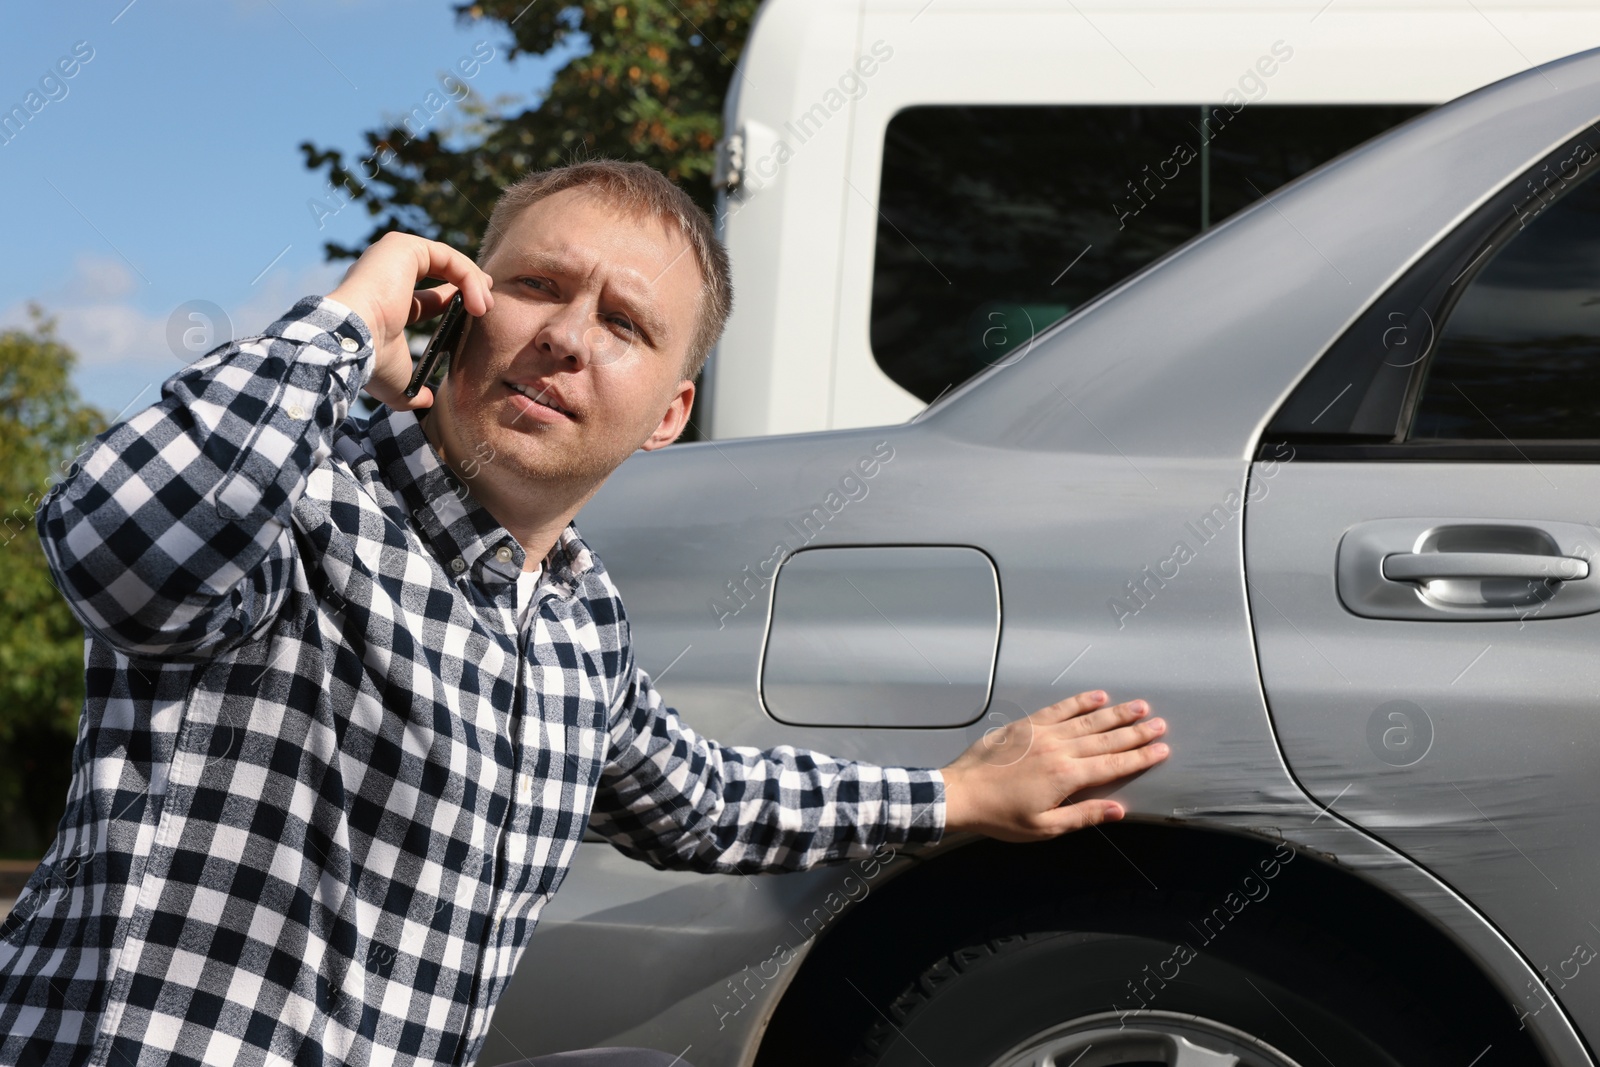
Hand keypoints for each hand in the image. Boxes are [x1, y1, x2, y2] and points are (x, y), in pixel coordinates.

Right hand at [326, 232, 494, 410]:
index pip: (426, 298)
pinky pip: (447, 257)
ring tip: (487, 308)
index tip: (478, 313)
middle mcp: (385, 273)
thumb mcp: (397, 382)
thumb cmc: (371, 361)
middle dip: (470, 285)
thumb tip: (426, 401)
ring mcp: (391, 256)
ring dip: (473, 283)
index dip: (454, 302)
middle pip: (439, 271)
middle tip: (489, 305)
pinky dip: (469, 276)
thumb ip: (412, 392)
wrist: (352, 342)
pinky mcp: (402, 247)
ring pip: (447, 261)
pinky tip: (478, 301)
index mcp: (385, 302)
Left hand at [940, 689, 1168, 841]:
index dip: (1140, 757)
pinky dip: (1080, 702)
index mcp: (1067, 777)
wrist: (961, 793)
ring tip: (1140, 706)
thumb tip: (1119, 810)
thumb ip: (1083, 816)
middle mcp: (1060, 750)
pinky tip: (1098, 696)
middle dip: (1136, 732)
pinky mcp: (1027, 724)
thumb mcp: (1044, 828)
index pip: (1113, 766)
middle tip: (1161, 724)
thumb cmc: (1001, 817)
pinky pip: (1059, 709)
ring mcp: (1043, 733)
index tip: (1163, 748)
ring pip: (1088, 721)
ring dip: (1116, 713)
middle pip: (1107, 739)